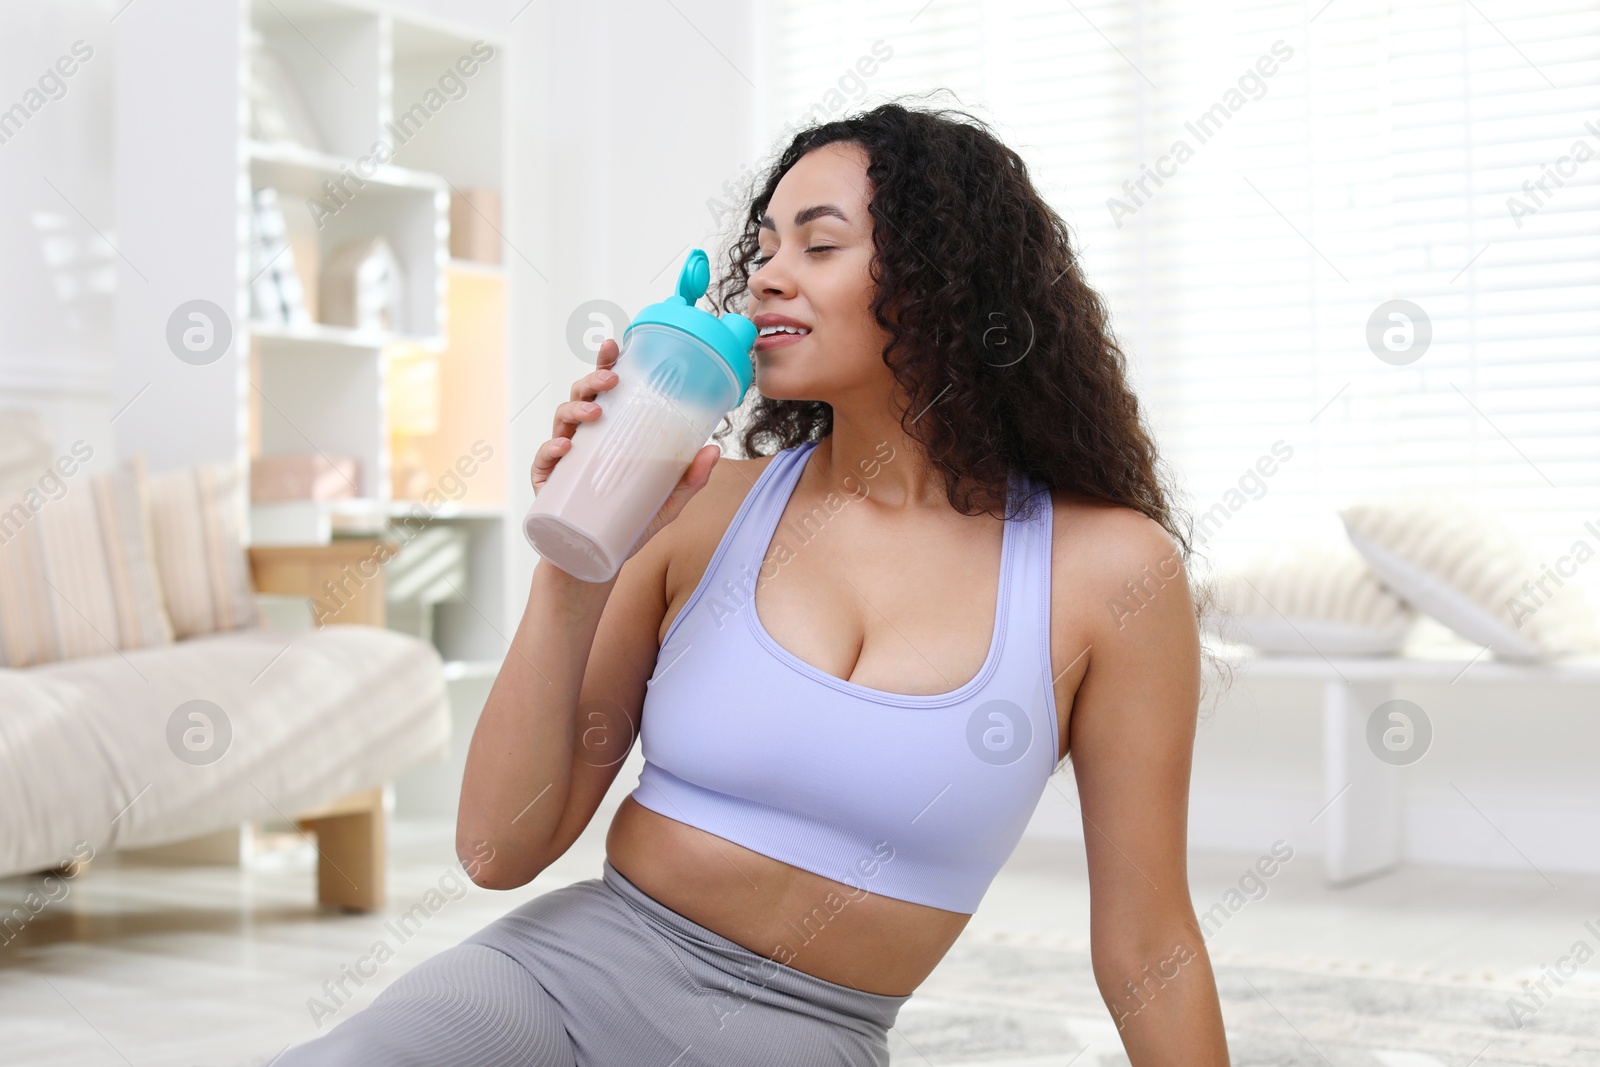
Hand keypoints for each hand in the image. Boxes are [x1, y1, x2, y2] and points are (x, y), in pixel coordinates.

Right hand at [530, 338, 721, 564]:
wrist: (598, 564)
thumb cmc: (628, 525)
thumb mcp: (667, 502)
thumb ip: (689, 479)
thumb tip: (713, 450)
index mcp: (607, 434)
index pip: (604, 392)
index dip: (605, 364)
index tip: (614, 344)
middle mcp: (582, 440)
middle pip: (581, 397)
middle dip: (593, 381)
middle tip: (612, 380)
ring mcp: (562, 461)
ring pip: (561, 421)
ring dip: (576, 410)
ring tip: (595, 413)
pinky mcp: (547, 485)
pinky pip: (544, 461)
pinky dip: (551, 451)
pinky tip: (565, 449)